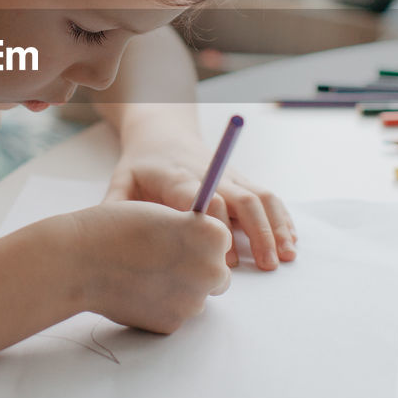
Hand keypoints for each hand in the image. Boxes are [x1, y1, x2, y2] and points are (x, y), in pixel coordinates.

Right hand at [71, 201, 230, 333]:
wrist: (80, 260)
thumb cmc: (117, 228)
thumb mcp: (164, 214)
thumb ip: (192, 232)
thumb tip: (204, 252)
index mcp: (213, 237)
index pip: (221, 240)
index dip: (197, 238)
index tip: (175, 237)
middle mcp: (211, 271)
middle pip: (218, 274)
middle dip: (197, 269)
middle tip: (162, 259)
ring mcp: (192, 302)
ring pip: (196, 297)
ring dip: (178, 289)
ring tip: (143, 274)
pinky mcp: (172, 325)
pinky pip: (174, 314)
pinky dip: (159, 306)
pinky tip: (135, 291)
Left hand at [104, 115, 296, 269]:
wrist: (161, 133)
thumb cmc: (140, 166)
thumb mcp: (122, 181)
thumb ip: (116, 208)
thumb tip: (107, 245)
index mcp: (178, 177)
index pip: (203, 196)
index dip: (216, 225)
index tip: (223, 258)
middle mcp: (209, 173)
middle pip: (240, 197)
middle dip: (257, 231)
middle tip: (267, 264)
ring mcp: (229, 175)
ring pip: (259, 196)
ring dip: (275, 226)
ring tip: (286, 255)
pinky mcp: (241, 179)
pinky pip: (267, 196)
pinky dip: (281, 217)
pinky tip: (290, 240)